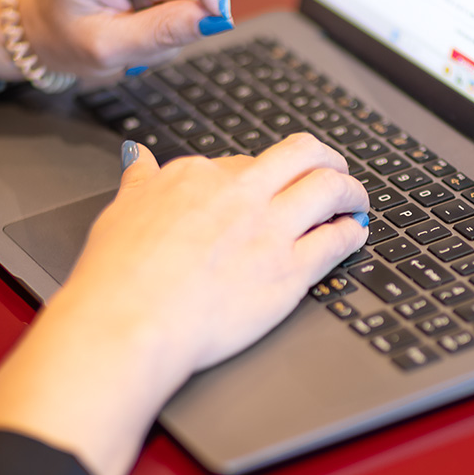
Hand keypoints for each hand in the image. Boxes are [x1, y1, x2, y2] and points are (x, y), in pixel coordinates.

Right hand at [0, 133, 368, 474]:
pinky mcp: (290, 269)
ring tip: (356, 200)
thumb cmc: (117, 277)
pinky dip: (352, 233)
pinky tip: (353, 235)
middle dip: (325, 158)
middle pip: (302, 154)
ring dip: (351, 190)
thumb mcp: (120, 210)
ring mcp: (269, 229)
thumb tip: (138, 158)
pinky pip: (337, 239)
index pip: (244, 161)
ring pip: (330, 188)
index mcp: (197, 176)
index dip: (260, 175)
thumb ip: (140, 182)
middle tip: (333, 169)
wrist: (130, 320)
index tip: (269, 185)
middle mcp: (239, 194)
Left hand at [20, 0, 231, 80]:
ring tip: (136, 20)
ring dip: (172, 2)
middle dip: (181, 1)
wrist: (42, 20)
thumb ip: (160, 34)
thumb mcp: (107, 48)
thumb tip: (213, 19)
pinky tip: (141, 4)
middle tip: (151, 33)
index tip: (218, 12)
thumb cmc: (63, 33)